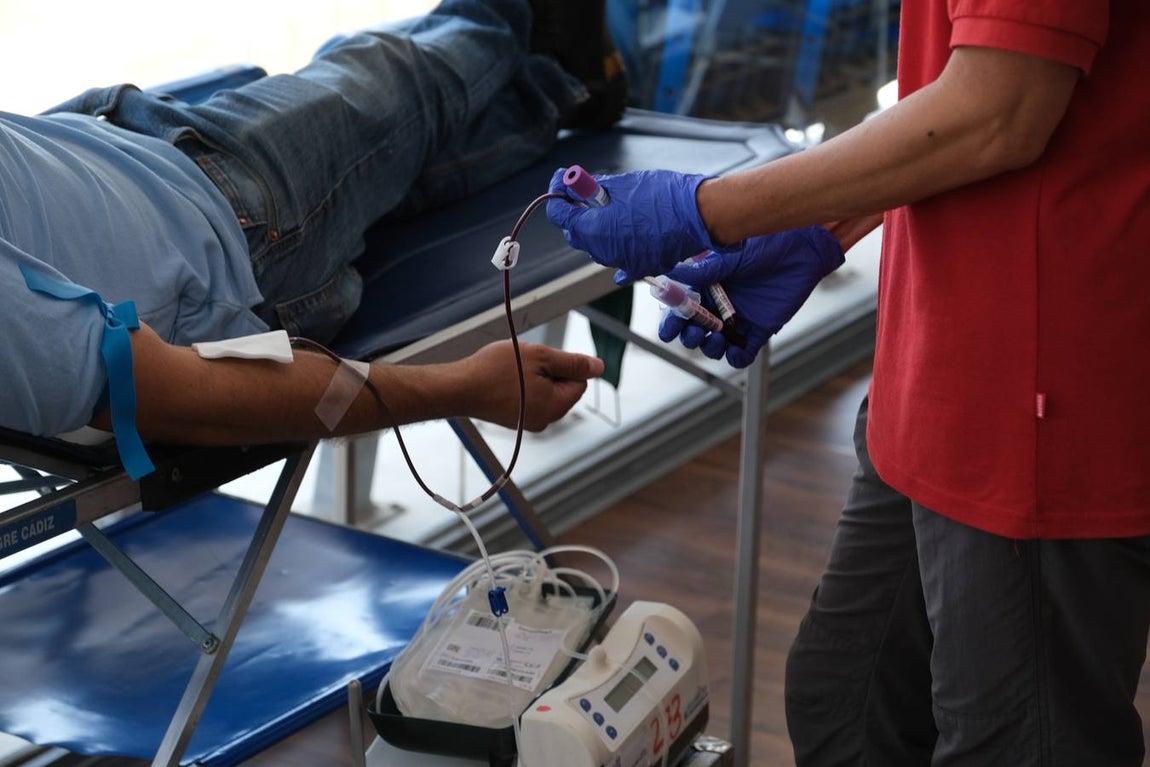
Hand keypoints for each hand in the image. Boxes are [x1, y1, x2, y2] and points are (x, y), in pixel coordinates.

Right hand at [460, 341, 603, 430]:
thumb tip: (598, 367)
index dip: (563, 365)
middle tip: (524, 363)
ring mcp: (529, 422)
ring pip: (545, 391)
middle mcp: (546, 420)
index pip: (580, 382)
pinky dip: (521, 386)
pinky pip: (529, 398)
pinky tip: (503, 380)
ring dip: (533, 377)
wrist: (459, 388)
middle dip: (549, 371)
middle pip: (562, 388)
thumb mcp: (540, 356)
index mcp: (556, 406)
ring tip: (511, 372)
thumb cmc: (495, 370)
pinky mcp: (515, 420)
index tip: (540, 360)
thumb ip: (573, 363)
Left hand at [546, 168, 723, 278]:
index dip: (557, 193)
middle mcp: (604, 251)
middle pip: (577, 234)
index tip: (561, 179)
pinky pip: (621, 261)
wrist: (700, 215)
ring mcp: (623, 262)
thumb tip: (580, 187)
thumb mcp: (624, 183)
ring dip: (596, 230)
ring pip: (599, 248)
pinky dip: (618, 247)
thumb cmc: (663, 195)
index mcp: (594, 229)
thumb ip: (597, 189)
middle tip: (582, 193)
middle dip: (575, 213)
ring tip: (609, 209)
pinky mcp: (642, 266)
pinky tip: (622, 237)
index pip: (560, 214)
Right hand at [657, 226, 844, 367]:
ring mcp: (738, 319)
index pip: (680, 311)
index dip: (672, 323)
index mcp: (706, 287)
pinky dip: (737, 357)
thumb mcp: (730, 257)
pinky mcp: (759, 329)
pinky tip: (736, 351)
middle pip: (694, 332)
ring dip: (710, 348)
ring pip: (715, 346)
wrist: (801, 250)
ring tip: (718, 337)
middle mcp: (718, 306)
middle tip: (696, 331)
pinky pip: (743, 352)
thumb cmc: (765, 246)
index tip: (670, 329)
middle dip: (690, 337)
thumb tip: (672, 274)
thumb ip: (704, 270)